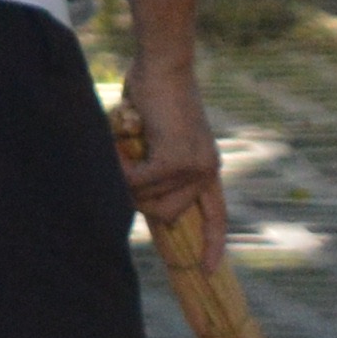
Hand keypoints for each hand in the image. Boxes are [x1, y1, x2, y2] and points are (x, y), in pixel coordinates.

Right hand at [119, 80, 227, 277]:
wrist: (164, 67)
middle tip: (129, 163)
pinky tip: (122, 143)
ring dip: (127, 178)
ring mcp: (193, 166)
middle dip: (140, 198)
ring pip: (148, 200)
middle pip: (166, 215)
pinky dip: (120, 167)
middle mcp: (207, 170)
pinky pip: (136, 183)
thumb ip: (158, 171)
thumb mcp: (162, 142)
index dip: (213, 244)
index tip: (210, 270)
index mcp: (208, 168)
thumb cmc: (156, 100)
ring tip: (128, 146)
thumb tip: (141, 203)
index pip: (216, 215)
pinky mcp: (175, 159)